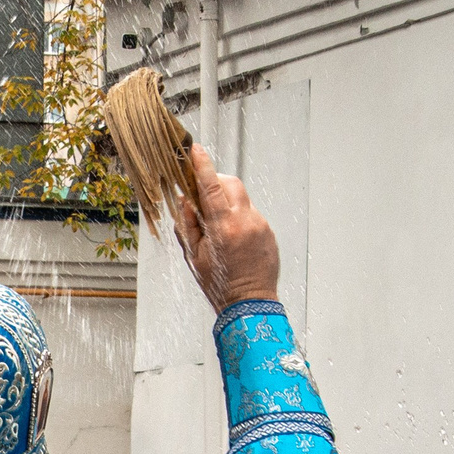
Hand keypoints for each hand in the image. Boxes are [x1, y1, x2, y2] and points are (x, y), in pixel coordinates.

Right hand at [168, 145, 281, 311]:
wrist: (249, 303)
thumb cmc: (219, 284)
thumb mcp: (194, 256)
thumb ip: (188, 225)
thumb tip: (185, 201)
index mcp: (223, 228)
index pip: (211, 187)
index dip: (202, 166)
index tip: (196, 150)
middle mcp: (244, 222)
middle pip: (231, 184)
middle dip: (216, 183)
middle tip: (204, 195)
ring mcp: (260, 225)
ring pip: (241, 200)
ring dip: (227, 205)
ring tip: (219, 230)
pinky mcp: (268, 231)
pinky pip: (251, 215)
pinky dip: (239, 219)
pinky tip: (234, 241)